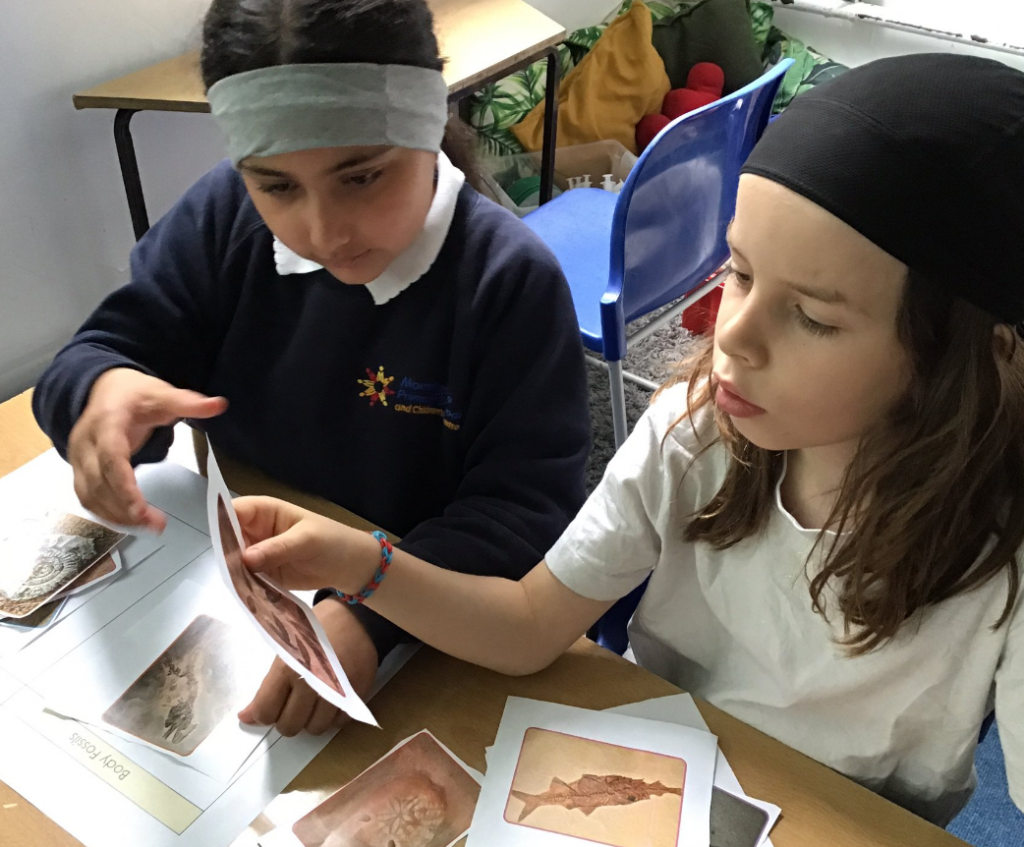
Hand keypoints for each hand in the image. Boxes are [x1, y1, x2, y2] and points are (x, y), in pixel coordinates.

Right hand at [68, 368, 226, 531]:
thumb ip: (188, 403)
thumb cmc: (133, 394)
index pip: (110, 459)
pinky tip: (130, 521)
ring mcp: (79, 458)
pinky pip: (88, 498)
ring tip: (149, 526)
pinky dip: (107, 513)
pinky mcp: (79, 470)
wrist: (105, 389)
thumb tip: (218, 405)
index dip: (123, 487)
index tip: (141, 510)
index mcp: (107, 422)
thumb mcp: (162, 394)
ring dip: (116, 516)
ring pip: (90, 496)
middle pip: (98, 484)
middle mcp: (86, 443)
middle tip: (157, 525)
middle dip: (125, 509)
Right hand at [234, 496, 379, 593]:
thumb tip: (245, 558)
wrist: (349, 566)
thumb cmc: (332, 541)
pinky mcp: (262, 574)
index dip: (222, 524)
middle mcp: (255, 530)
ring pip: (234, 561)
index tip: (219, 545)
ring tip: (238, 587)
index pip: (233, 511)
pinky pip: (246, 579)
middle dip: (226, 554)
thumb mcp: (307, 540)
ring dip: (234, 573)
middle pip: (228, 538)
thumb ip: (278, 548)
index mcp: (264, 511)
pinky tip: (246, 596)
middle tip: (229, 572)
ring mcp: (257, 554)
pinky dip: (245, 587)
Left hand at [238, 596, 377, 734]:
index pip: (266, 712)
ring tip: (311, 703)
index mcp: (288, 669)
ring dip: (309, 720)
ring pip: (315, 729)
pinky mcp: (358, 694)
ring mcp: (337, 691)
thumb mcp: (285, 650)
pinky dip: (331, 717)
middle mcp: (312, 684)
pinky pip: (339, 723)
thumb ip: (268, 686)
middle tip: (289, 704)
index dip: (261, 714)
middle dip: (285, 719)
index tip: (264, 709)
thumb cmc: (315, 628)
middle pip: (289, 726)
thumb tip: (246, 716)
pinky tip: (329, 702)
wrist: (355, 616)